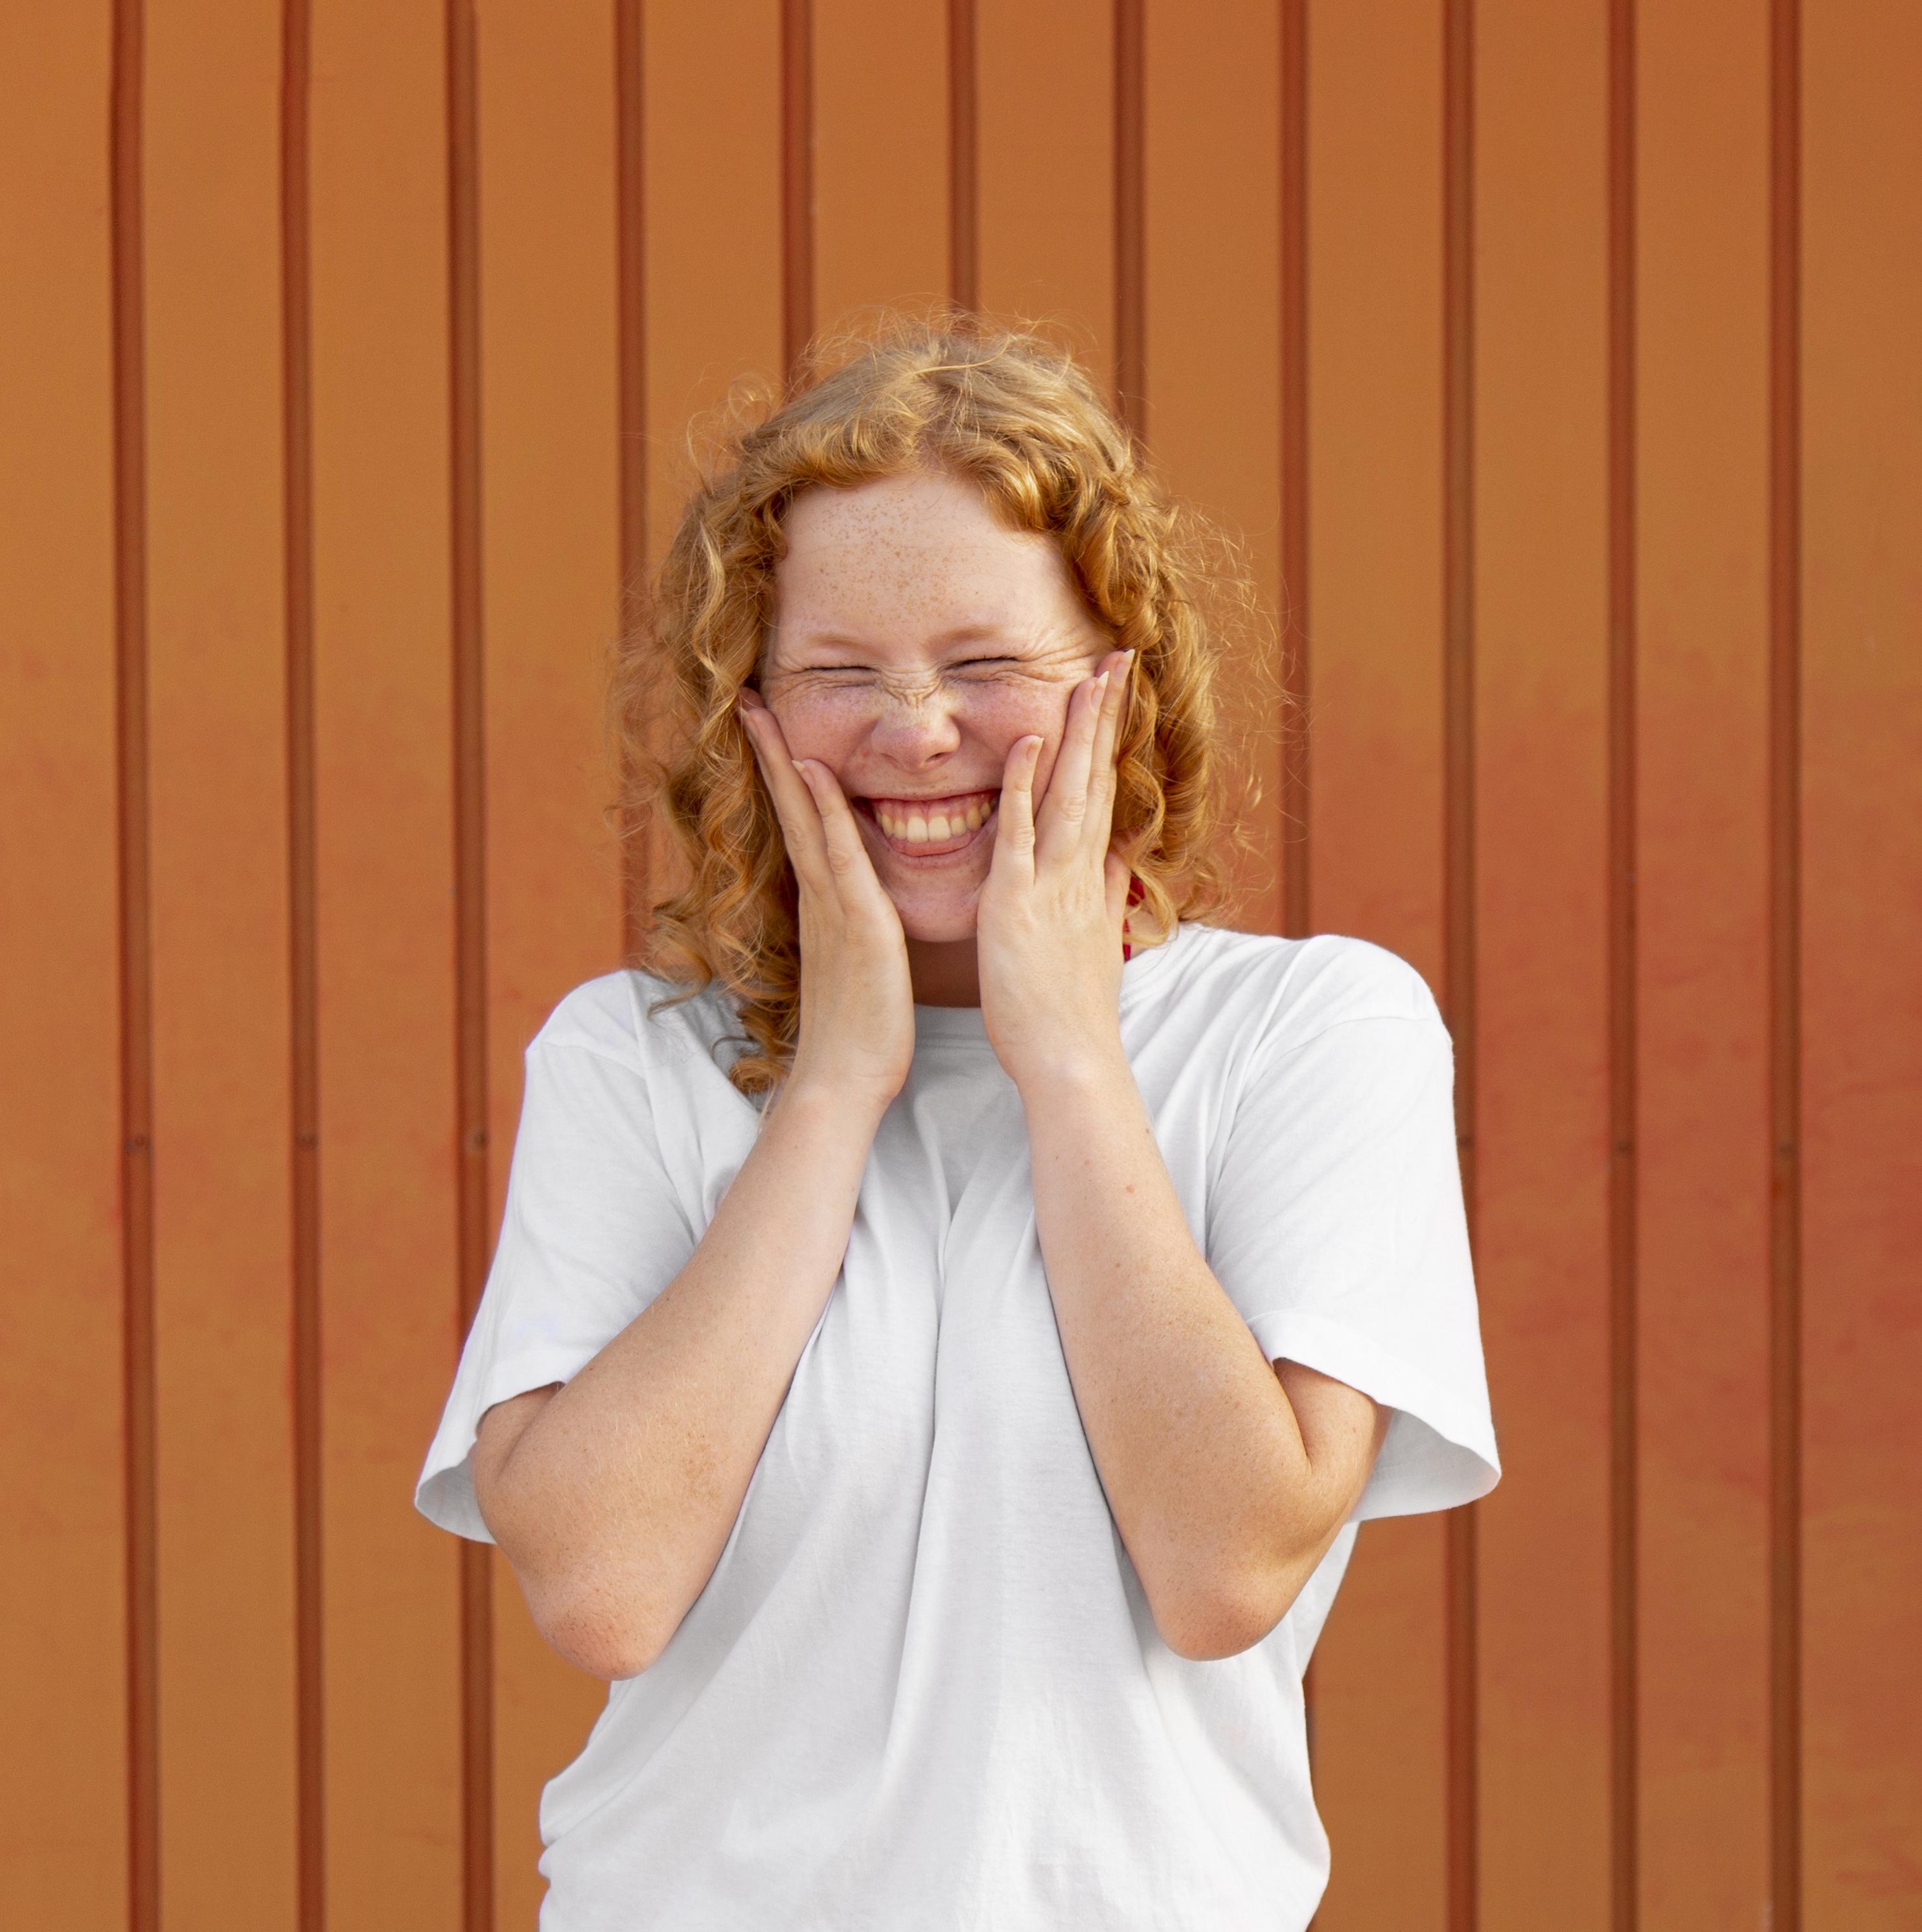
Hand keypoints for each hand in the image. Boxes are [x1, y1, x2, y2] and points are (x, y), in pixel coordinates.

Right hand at [739, 692, 916, 1111]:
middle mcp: (820, 896)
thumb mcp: (862, 965)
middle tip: (748, 698)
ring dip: (782, 760)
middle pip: (790, 807)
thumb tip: (861, 911)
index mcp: (826, 903)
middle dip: (768, 751)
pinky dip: (823, 808)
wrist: (847, 1082)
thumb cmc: (862, 1032)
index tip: (772, 730)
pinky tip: (812, 769)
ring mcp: (834, 906)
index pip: (803, 824)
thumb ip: (857, 929)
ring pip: (804, 817)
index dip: (784, 776)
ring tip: (762, 710)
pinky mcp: (857, 924)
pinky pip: (837, 853)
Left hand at [976, 648, 1136, 1090]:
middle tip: (1119, 656)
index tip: (1117, 694)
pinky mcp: (1017, 902)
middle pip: (1096, 778)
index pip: (1104, 794)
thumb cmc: (1071, 1011)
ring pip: (1070, 791)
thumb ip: (1107, 894)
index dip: (1111, 742)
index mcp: (1090, 879)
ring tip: (1091, 674)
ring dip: (1080, 731)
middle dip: (1107, 716)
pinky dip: (1025, 784)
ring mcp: (1052, 883)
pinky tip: (1027, 739)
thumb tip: (1120, 859)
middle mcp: (1078, 872)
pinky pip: (1021, 832)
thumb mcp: (1096, 943)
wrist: (1069, 1061)